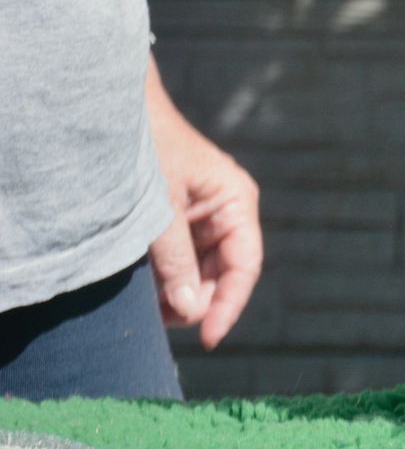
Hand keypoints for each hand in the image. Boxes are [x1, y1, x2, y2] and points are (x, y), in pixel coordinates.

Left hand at [146, 64, 261, 349]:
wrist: (115, 109)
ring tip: (145, 301)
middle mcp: (227, 211)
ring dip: (177, 290)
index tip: (209, 339)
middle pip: (222, 273)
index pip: (245, 266)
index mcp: (237, 201)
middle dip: (195, 300)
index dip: (229, 305)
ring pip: (199, 269)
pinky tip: (142, 284)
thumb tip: (189, 311)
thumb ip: (176, 260)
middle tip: (159, 322)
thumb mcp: (159, 208)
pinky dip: (164, 276)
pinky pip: (180, 258)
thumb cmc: (146, 148)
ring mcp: (203, 215)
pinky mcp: (179, 219)